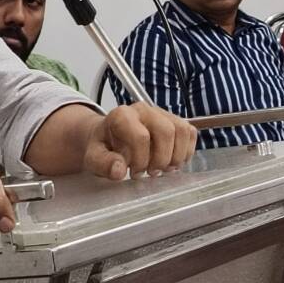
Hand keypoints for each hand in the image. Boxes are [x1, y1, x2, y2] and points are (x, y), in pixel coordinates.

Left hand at [82, 103, 197, 179]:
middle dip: (161, 159)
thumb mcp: (93, 157)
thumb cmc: (102, 147)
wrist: (107, 137)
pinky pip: (189, 132)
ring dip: (177, 156)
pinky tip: (173, 162)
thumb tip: (119, 170)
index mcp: (122, 115)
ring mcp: (160, 113)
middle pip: (166, 131)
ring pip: (182, 130)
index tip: (135, 173)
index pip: (141, 136)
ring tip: (164, 169)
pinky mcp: (173, 120)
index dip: (141, 160)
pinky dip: (186, 151)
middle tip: (151, 173)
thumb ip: (103, 163)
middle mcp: (143, 110)